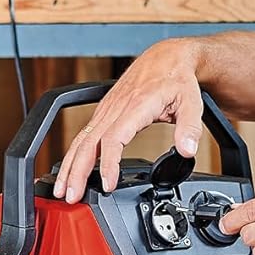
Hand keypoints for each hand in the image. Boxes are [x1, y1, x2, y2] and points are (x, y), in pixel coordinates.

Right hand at [54, 41, 203, 200]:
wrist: (167, 57)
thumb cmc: (177, 79)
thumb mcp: (192, 102)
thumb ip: (190, 128)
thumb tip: (187, 151)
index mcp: (136, 105)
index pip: (114, 138)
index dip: (108, 163)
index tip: (108, 185)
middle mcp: (115, 107)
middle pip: (88, 143)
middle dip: (77, 172)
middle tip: (71, 197)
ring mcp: (106, 109)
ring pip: (81, 139)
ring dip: (70, 165)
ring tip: (62, 190)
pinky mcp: (104, 111)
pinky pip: (84, 134)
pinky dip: (75, 154)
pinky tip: (71, 170)